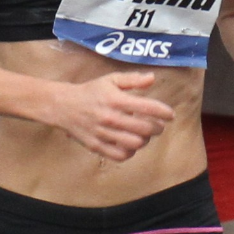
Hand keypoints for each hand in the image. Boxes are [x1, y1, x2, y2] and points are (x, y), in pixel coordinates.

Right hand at [57, 71, 174, 160]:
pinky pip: (120, 155)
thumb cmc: (90, 92)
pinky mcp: (96, 146)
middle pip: (145, 129)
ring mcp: (103, 133)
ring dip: (145, 140)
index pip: (148, 108)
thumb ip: (133, 79)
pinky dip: (130, 152)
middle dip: (157, 128)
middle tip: (158, 126)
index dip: (164, 112)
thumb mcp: (111, 80)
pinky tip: (131, 145)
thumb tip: (153, 78)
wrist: (63, 106)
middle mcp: (110, 117)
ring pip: (135, 143)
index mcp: (116, 99)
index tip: (170, 114)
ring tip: (144, 135)